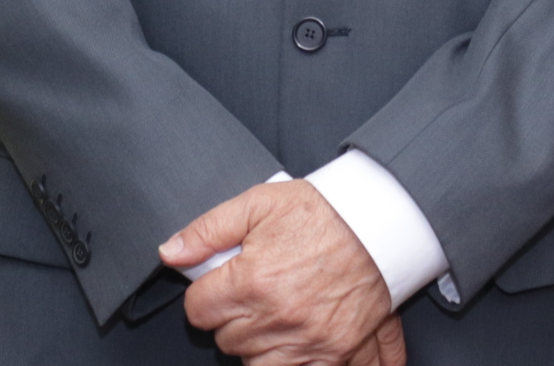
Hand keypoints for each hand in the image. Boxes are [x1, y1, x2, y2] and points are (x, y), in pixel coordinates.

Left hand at [160, 180, 404, 364]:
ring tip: (277, 316)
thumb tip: (169, 253)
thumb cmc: (323, 212)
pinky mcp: (336, 355)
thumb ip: (209, 229)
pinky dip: (295, 361)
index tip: (224, 286)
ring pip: (255, 364)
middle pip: (226, 341)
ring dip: (261, 345)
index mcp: (252, 281)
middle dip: (235, 319)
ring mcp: (307, 343)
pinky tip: (298, 342)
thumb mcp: (261, 204)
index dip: (207, 296)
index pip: (198, 311)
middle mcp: (276, 318)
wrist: (383, 224)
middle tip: (257, 295)